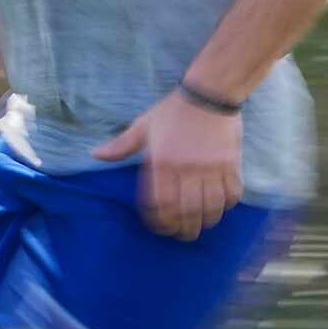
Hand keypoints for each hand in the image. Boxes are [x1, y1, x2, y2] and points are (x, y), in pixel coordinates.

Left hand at [91, 88, 243, 238]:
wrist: (209, 94)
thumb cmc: (173, 111)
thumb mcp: (144, 126)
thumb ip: (121, 145)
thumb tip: (95, 155)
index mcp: (161, 162)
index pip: (161, 203)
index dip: (162, 221)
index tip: (163, 228)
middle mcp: (186, 169)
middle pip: (187, 210)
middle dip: (185, 228)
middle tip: (183, 235)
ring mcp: (210, 167)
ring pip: (211, 206)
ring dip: (207, 220)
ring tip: (203, 225)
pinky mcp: (231, 164)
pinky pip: (232, 192)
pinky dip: (227, 204)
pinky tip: (221, 206)